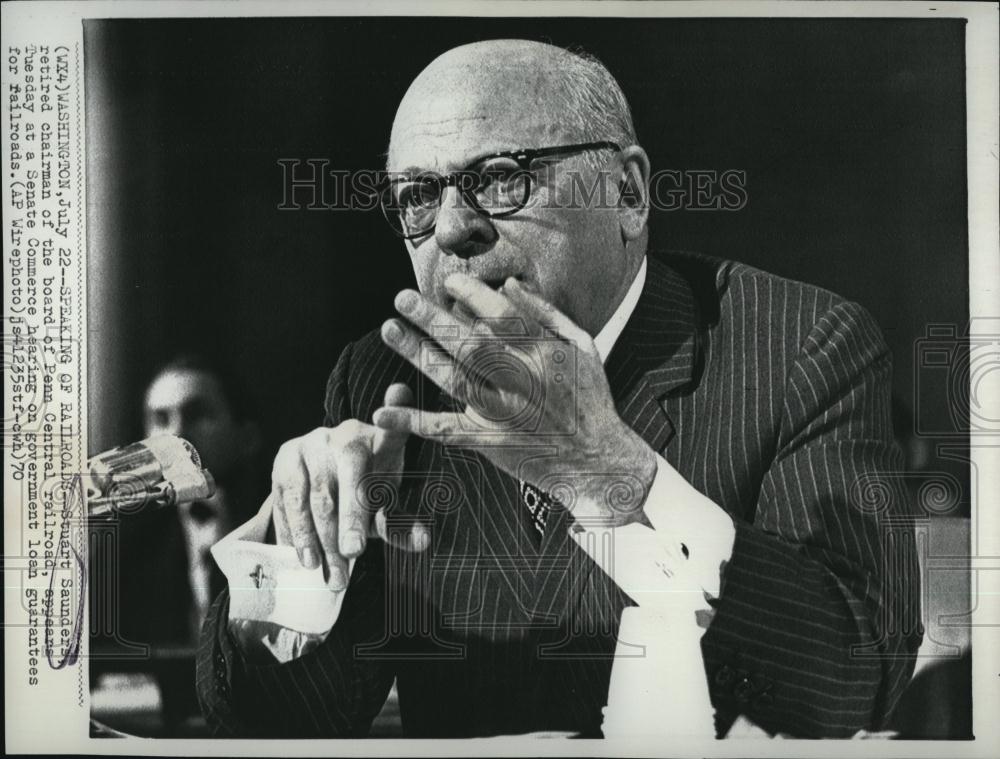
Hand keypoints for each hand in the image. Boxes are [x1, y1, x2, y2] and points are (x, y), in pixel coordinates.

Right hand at [270, 383, 428, 587]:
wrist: (325, 476)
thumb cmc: (366, 491)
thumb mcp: (386, 505)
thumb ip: (401, 524)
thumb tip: (422, 541)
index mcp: (380, 440)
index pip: (393, 430)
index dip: (397, 411)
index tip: (398, 392)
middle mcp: (344, 434)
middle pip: (348, 474)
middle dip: (349, 519)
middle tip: (353, 555)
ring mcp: (311, 443)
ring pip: (313, 493)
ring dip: (317, 535)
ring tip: (325, 568)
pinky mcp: (283, 458)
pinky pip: (285, 499)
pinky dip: (294, 531)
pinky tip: (300, 557)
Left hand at [374, 273, 657, 526]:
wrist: (598, 461)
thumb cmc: (589, 399)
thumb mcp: (582, 348)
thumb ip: (547, 314)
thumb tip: (511, 284)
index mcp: (546, 354)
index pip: (504, 316)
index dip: (474, 294)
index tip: (449, 281)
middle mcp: (523, 381)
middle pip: (472, 344)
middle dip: (434, 318)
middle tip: (402, 297)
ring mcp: (504, 413)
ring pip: (455, 380)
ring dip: (418, 354)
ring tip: (390, 330)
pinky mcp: (490, 442)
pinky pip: (446, 430)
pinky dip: (413, 422)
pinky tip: (381, 413)